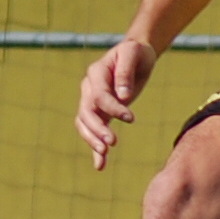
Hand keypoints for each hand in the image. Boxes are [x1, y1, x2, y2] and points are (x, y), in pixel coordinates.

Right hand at [76, 39, 158, 169]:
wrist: (135, 56)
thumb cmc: (136, 53)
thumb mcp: (133, 54)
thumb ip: (126, 73)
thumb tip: (124, 96)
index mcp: (96, 73)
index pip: (100, 96)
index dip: (113, 108)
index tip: (131, 118)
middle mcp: (88, 88)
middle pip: (86, 112)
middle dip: (97, 129)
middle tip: (112, 142)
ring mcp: (91, 101)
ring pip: (84, 124)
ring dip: (92, 140)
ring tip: (104, 154)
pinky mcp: (100, 113)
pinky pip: (92, 131)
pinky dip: (94, 148)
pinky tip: (100, 165)